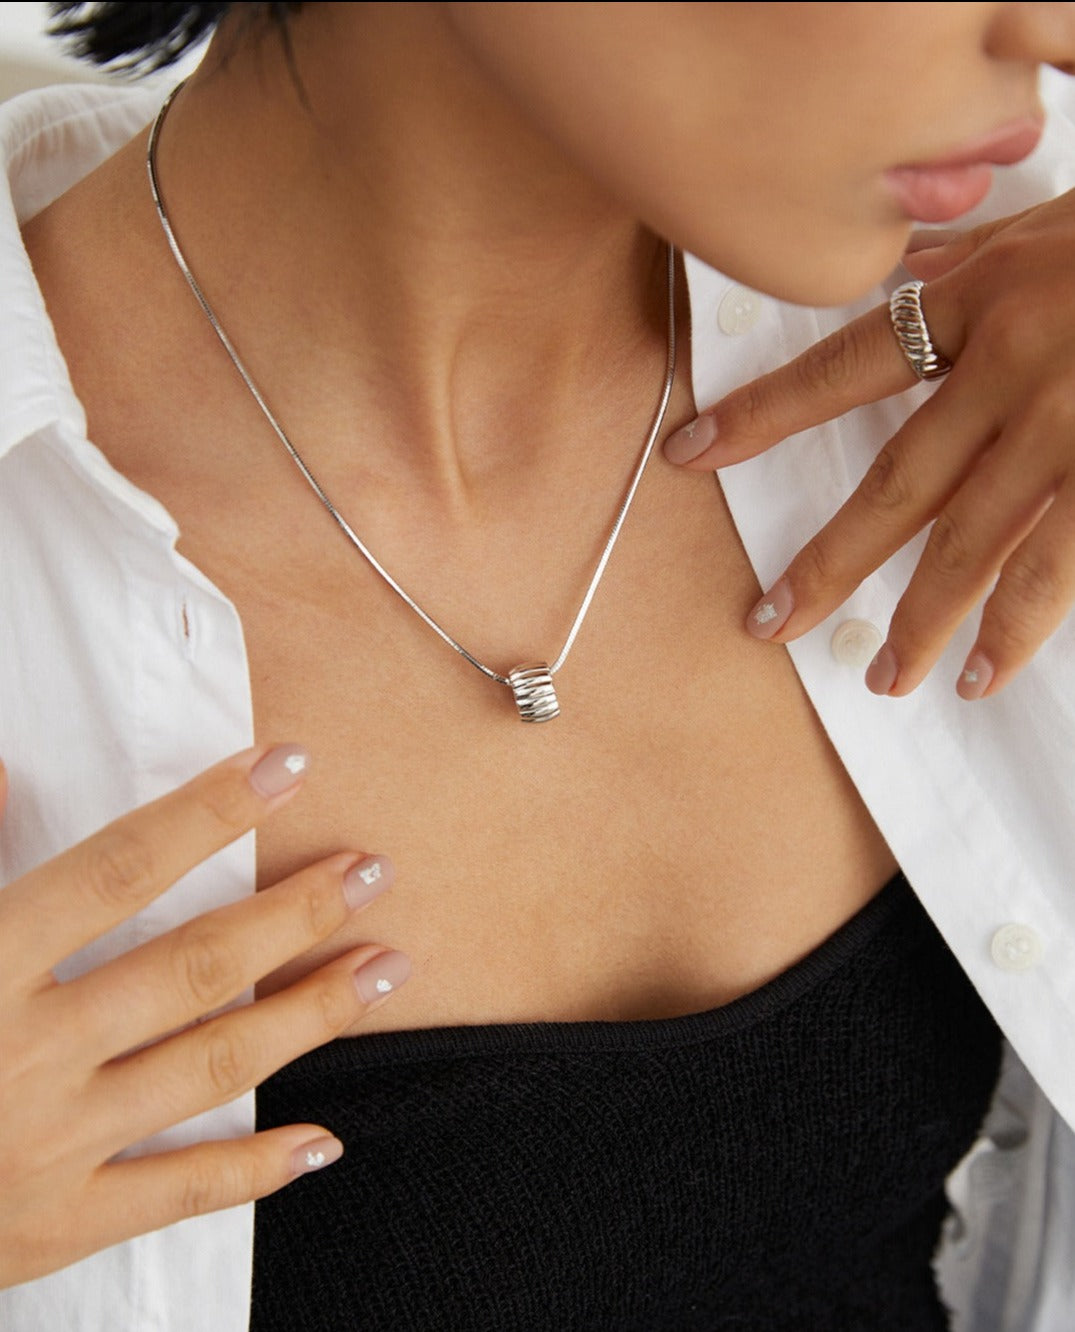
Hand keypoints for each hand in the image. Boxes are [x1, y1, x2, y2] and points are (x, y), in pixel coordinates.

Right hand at [0, 745, 407, 1286]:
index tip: (284, 765)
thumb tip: (6, 769)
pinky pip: (176, 1194)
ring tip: (389, 968)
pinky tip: (324, 1141)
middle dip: (293, 914)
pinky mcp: (55, 1226)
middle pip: (191, 966)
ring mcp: (48, 1145)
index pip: (117, 869)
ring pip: (211, 1067)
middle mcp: (24, 1053)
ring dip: (311, 1016)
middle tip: (373, 870)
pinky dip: (256, 1169)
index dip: (207, 811)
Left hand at [665, 189, 1074, 698]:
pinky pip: (1062, 567)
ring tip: (882, 679)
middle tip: (772, 625)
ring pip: (971, 544)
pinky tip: (986, 677)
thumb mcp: (1053, 218)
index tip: (687, 454)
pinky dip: (1020, 628)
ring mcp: (1072, 429)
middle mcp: (1011, 370)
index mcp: (981, 299)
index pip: (840, 368)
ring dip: (920, 620)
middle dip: (828, 563)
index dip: (759, 414)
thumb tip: (902, 277)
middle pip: (895, 486)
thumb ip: (972, 262)